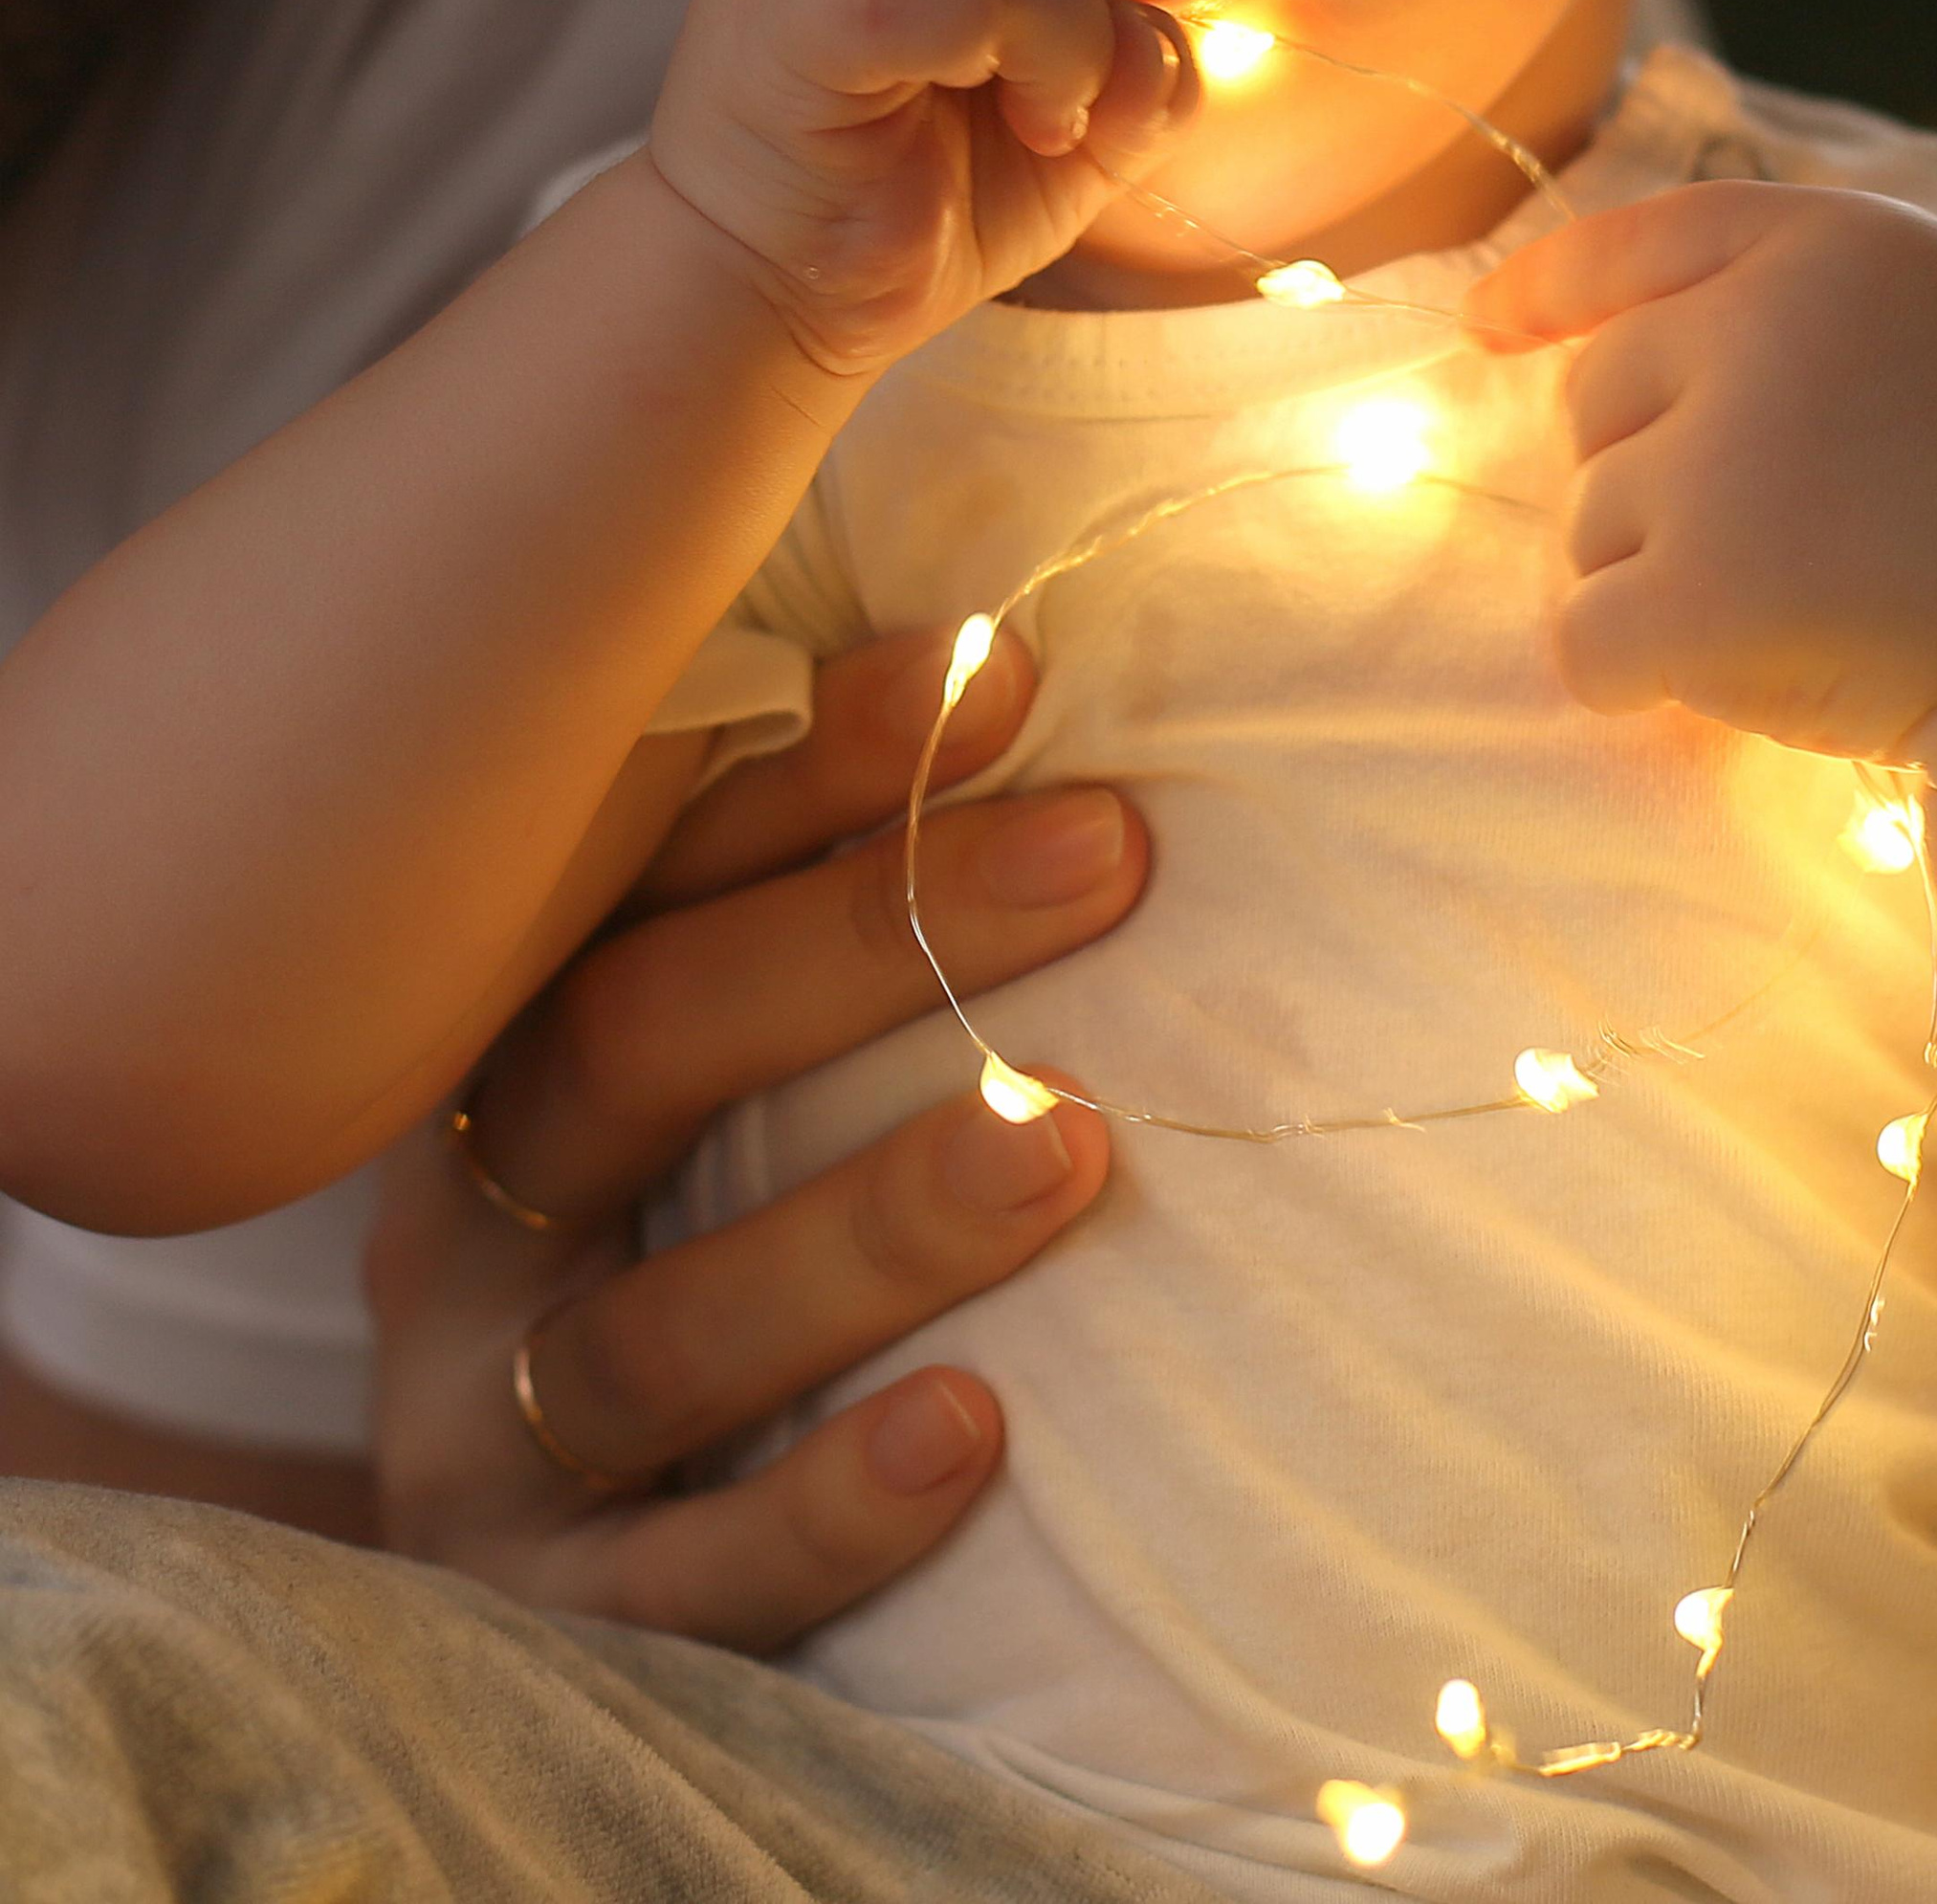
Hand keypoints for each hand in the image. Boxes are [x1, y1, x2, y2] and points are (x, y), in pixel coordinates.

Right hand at [366, 617, 1144, 1647]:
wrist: (522, 1583)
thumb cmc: (683, 1239)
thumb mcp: (699, 1073)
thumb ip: (812, 915)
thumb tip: (1029, 686)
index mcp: (501, 1043)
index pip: (644, 870)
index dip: (816, 765)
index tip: (1001, 672)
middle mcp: (470, 1221)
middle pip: (636, 1046)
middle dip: (874, 936)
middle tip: (1108, 852)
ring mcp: (486, 1428)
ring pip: (663, 1328)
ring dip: (874, 1226)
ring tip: (1066, 1140)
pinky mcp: (547, 1623)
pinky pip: (683, 1579)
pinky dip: (824, 1506)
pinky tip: (972, 1431)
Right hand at [650, 0, 1191, 380]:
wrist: (773, 302)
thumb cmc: (926, 201)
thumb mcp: (1081, 115)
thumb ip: (1146, 47)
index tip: (1138, 4)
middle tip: (1076, 74)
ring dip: (1076, 23)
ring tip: (1047, 111)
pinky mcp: (797, 15)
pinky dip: (1029, 52)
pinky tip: (1022, 123)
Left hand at [1467, 183, 1936, 760]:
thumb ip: (1792, 317)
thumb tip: (1589, 350)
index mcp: (1832, 244)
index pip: (1647, 236)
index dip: (1552, 283)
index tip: (1487, 326)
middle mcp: (1762, 324)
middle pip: (1598, 398)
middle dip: (1650, 477)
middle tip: (1787, 542)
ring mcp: (1723, 458)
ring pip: (1590, 526)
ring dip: (1659, 582)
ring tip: (1809, 604)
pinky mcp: (1698, 592)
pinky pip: (1582, 640)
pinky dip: (1629, 678)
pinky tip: (1733, 684)